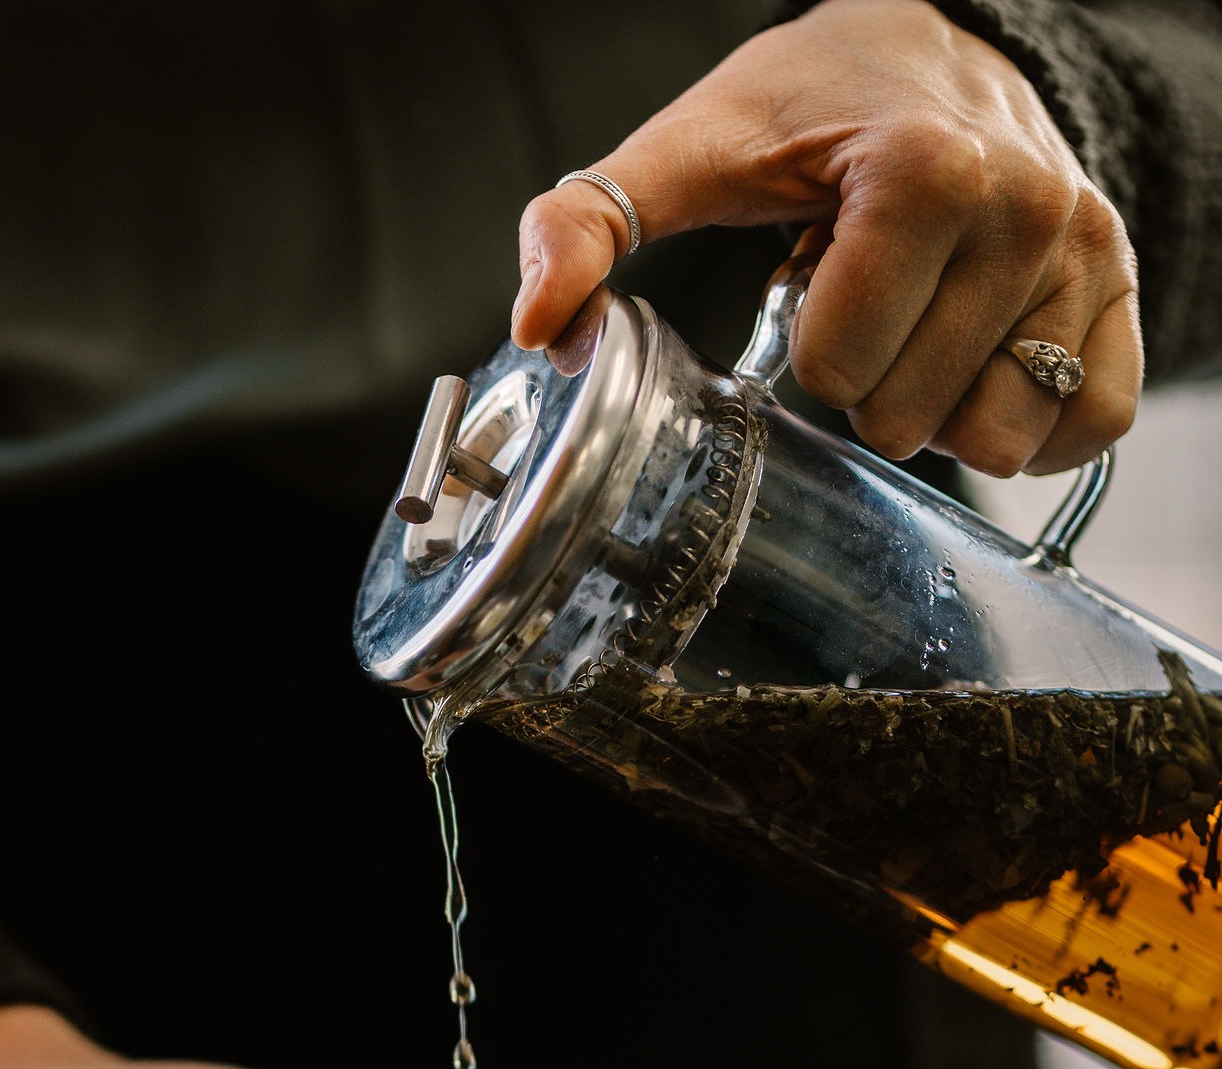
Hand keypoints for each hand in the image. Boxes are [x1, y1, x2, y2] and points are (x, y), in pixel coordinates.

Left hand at [512, 0, 1139, 475]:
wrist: (937, 47)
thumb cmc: (814, 104)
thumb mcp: (693, 147)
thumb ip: (593, 219)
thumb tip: (537, 318)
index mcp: (922, 174)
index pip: (840, 367)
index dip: (807, 350)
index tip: (815, 285)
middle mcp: (1025, 209)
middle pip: (913, 417)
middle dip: (872, 387)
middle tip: (872, 308)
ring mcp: (1083, 254)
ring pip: (1001, 435)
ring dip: (946, 412)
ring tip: (928, 329)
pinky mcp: (1119, 295)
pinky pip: (1087, 426)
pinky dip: (1032, 428)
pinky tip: (984, 368)